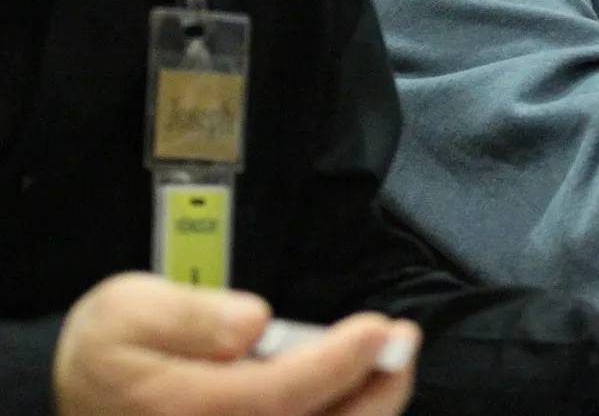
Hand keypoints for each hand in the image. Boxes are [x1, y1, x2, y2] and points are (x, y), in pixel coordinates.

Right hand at [53, 273, 420, 415]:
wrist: (77, 398)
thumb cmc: (107, 351)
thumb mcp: (128, 310)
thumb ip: (191, 316)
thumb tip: (252, 323)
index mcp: (179, 409)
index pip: (278, 395)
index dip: (336, 364)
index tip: (379, 329)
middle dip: (372, 396)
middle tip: (404, 345)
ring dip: (367, 412)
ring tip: (393, 366)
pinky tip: (361, 395)